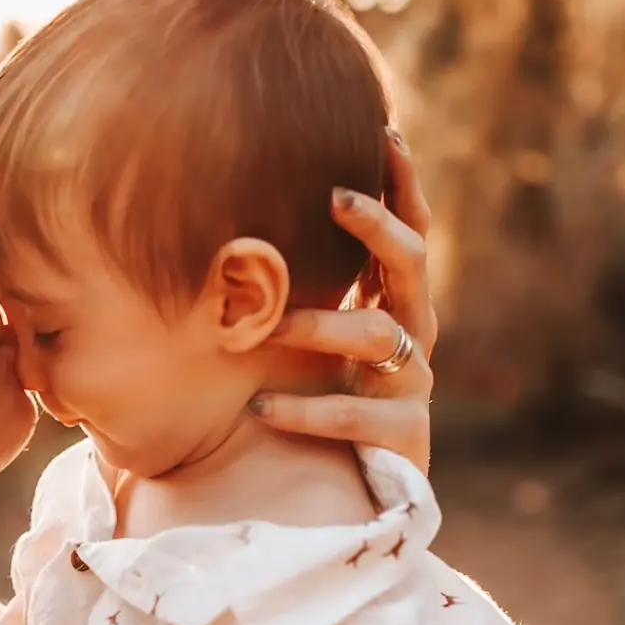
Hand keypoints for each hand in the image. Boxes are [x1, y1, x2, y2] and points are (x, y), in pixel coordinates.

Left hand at [255, 131, 438, 471]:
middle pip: (410, 264)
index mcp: (392, 302)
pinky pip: (358, 418)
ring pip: (381, 336)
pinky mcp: (405, 440)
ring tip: (271, 325)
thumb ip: (282, 286)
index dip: (401, 184)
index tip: (382, 132)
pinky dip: (308, 411)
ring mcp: (412, 387)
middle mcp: (411, 335)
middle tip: (334, 197)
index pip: (406, 231)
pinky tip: (261, 408)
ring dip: (323, 324)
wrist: (341, 492)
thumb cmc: (310, 397)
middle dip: (378, 226)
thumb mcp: (297, 336)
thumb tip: (212, 217)